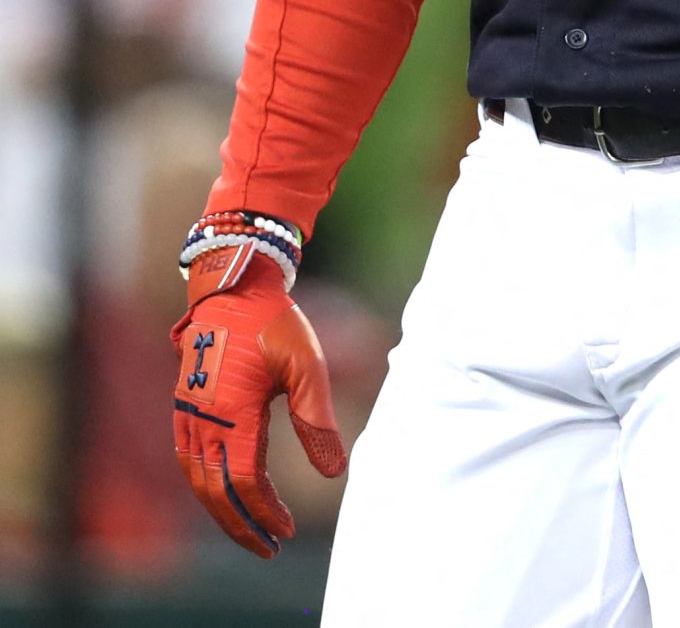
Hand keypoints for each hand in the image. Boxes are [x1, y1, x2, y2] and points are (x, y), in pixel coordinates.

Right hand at [171, 250, 345, 555]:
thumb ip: (317, 420)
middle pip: (214, 492)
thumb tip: (335, 472)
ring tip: (249, 530)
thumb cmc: (275, 326)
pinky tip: (224, 496)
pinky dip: (205, 487)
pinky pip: (188, 462)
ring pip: (197, 481)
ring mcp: (187, 416)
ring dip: (220, 511)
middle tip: (268, 549)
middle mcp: (202, 421)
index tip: (288, 531)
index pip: (245, 481)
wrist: (233, 293)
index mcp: (233, 414)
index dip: (265, 511)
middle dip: (240, 526)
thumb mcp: (307, 367)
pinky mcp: (183, 410)